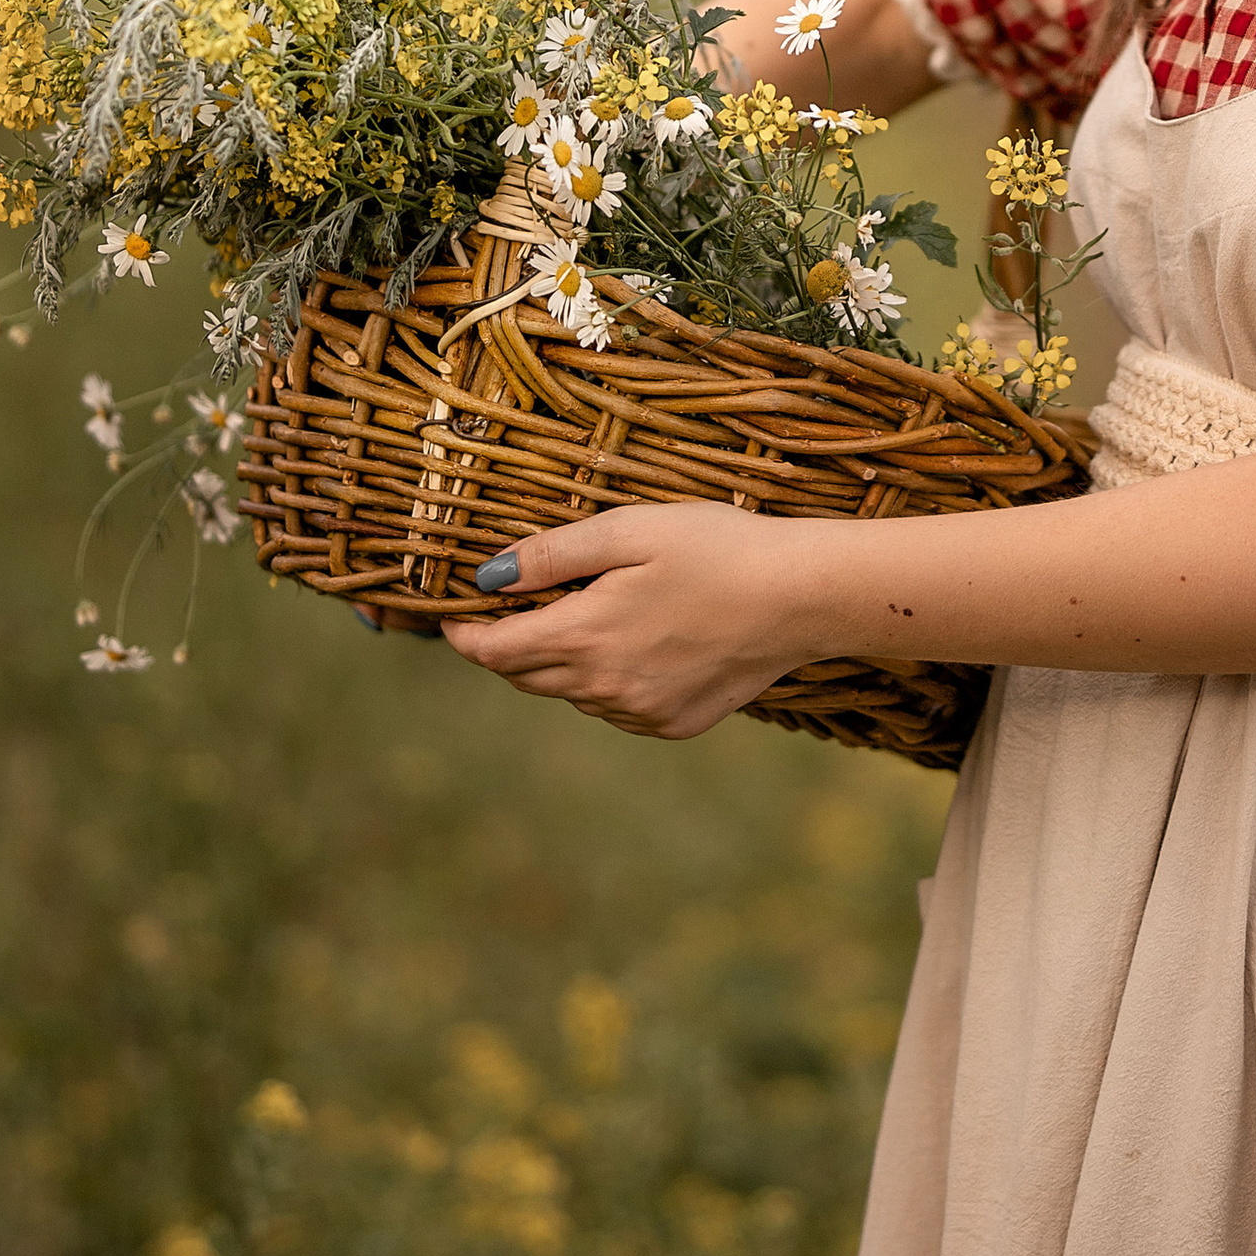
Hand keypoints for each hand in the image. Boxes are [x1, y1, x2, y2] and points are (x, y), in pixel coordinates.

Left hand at [440, 504, 811, 740]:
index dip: (464, 635)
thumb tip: (487, 577)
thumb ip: (551, 555)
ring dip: (563, 663)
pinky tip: (638, 645)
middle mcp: (606, 687)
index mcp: (586, 636)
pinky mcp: (675, 724)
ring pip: (574, 694)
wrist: (803, 596)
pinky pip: (617, 708)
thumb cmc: (719, 548)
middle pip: (527, 677)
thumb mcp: (629, 531)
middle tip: (514, 610)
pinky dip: (608, 682)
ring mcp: (642, 712)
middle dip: (508, 647)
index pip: (495, 652)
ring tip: (591, 616)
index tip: (452, 619)